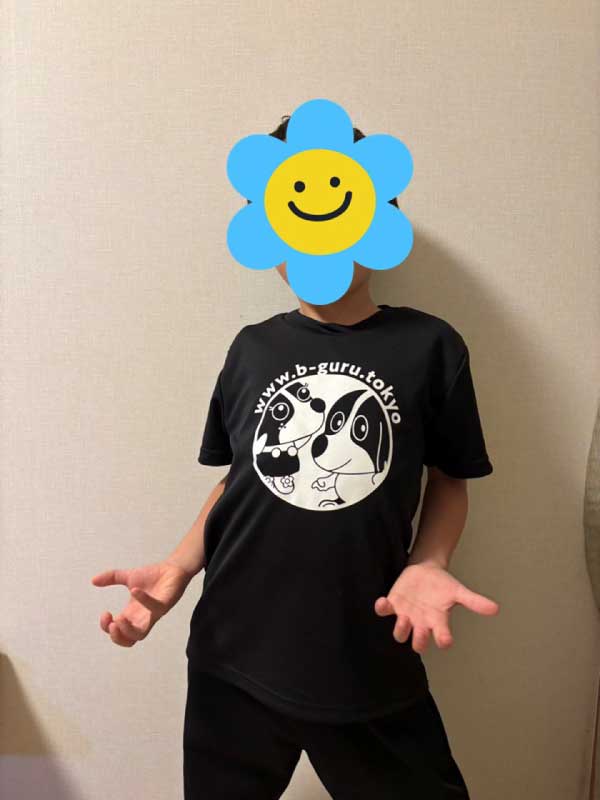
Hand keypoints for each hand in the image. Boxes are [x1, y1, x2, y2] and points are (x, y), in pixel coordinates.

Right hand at [91, 560, 193, 646]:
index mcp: (131, 615)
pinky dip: (144, 601)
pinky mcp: (165, 605)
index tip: (105, 613)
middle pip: (128, 640)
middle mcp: (142, 618)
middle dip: (116, 636)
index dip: (107, 627)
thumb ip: (111, 578)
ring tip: (119, 619)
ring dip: (128, 630)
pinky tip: (135, 590)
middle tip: (111, 623)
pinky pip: (155, 609)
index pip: (117, 632)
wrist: (173, 568)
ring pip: (141, 635)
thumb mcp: (128, 576)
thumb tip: (93, 580)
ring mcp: (153, 614)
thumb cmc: (153, 576)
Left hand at [373, 562, 499, 653]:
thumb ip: (474, 601)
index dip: (443, 640)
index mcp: (438, 622)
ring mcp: (405, 615)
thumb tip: (496, 609)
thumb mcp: (458, 591)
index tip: (446, 640)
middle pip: (418, 642)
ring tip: (403, 618)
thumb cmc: (442, 585)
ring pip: (400, 633)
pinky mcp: (392, 604)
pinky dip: (382, 608)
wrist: (424, 571)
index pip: (442, 637)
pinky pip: (384, 611)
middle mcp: (421, 623)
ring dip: (400, 628)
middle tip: (421, 631)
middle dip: (419, 640)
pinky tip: (384, 602)